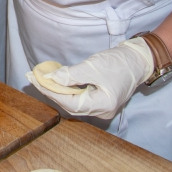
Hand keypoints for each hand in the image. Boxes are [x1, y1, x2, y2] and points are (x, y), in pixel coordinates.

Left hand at [27, 38, 153, 118]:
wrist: (138, 60)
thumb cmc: (119, 62)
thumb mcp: (93, 67)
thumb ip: (71, 75)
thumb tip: (50, 79)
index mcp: (103, 105)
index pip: (70, 103)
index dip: (51, 92)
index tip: (36, 80)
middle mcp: (102, 111)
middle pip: (70, 104)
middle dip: (51, 91)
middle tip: (33, 78)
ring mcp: (101, 108)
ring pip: (73, 102)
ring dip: (57, 90)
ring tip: (40, 78)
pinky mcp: (100, 101)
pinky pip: (79, 98)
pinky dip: (67, 89)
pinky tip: (56, 81)